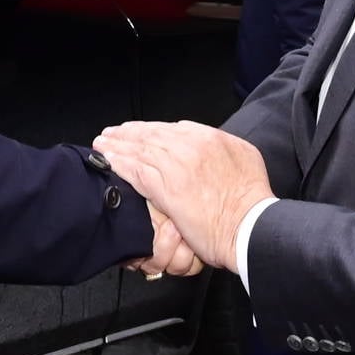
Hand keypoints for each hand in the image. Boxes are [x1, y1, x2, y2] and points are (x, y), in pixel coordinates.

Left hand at [95, 121, 272, 275]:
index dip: (152, 129)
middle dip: (129, 133)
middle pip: (152, 134)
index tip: (140, 131)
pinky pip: (136, 170)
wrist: (250, 226)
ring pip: (140, 150)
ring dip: (118, 146)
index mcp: (212, 138)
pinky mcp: (167, 188)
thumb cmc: (251, 200)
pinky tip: (108, 162)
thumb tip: (214, 146)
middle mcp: (192, 146)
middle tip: (112, 134)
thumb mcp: (245, 159)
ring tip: (103, 145)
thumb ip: (223, 149)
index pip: (174, 128)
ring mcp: (178, 166)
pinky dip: (120, 164)